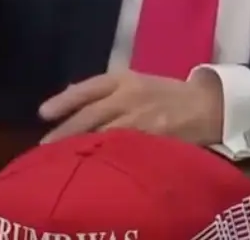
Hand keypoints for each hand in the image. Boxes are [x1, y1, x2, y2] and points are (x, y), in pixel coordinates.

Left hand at [37, 69, 223, 145]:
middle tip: (44, 147)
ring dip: (82, 148)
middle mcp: (129, 97)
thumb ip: (103, 90)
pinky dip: (108, 159)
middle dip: (65, 132)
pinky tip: (94, 168)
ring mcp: (141, 120)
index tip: (42, 114)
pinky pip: (125, 151)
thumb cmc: (164, 94)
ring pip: (104, 135)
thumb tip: (68, 93)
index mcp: (123, 79)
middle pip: (91, 115)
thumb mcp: (133, 82)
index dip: (63, 100)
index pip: (87, 88)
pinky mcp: (154, 141)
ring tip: (61, 161)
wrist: (206, 106)